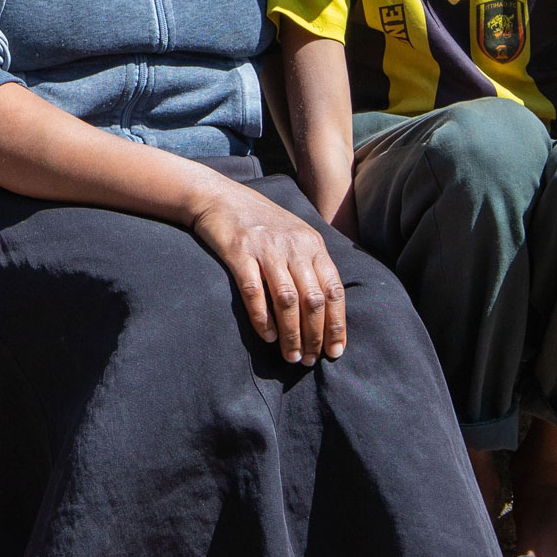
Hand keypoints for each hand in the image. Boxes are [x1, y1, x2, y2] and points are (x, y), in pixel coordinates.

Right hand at [189, 182, 346, 365]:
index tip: (335, 351)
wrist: (219, 196)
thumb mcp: (294, 235)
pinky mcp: (239, 252)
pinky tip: (267, 336)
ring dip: (291, 333)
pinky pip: (254, 291)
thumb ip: (311, 264)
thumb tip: (326, 307)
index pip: (333, 290)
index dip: (336, 324)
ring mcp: (266, 249)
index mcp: (312, 244)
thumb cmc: (259, 221)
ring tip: (291, 356)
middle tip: (310, 360)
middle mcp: (293, 246)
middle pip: (312, 300)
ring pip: (287, 300)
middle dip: (314, 335)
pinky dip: (262, 317)